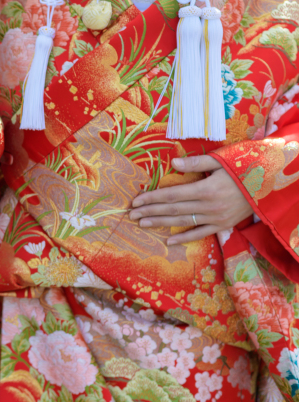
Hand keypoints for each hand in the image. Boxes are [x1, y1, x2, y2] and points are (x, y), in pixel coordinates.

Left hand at [129, 155, 253, 244]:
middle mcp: (209, 206)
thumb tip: (173, 162)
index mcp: (206, 189)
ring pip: (183, 222)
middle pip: (173, 210)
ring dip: (161, 223)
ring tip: (142, 224)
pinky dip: (184, 237)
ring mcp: (216, 218)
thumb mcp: (221, 161)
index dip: (152, 198)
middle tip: (131, 214)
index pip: (172, 195)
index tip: (136, 201)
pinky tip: (168, 240)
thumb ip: (196, 162)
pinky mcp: (223, 225)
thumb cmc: (244, 168)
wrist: (270, 185)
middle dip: (150, 211)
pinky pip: (200, 233)